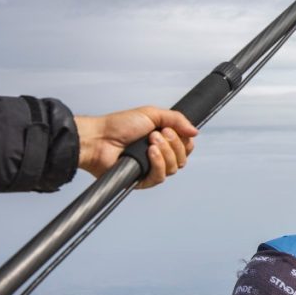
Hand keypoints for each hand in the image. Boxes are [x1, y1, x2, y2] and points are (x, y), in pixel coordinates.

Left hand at [75, 106, 197, 188]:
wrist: (99, 138)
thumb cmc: (119, 125)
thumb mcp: (152, 113)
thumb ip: (177, 119)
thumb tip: (195, 131)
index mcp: (163, 141)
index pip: (186, 147)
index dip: (183, 140)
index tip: (170, 130)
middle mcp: (159, 156)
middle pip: (183, 158)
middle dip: (173, 144)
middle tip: (156, 134)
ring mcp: (151, 169)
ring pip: (174, 168)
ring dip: (165, 153)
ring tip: (149, 142)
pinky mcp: (142, 181)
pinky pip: (160, 177)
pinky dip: (158, 163)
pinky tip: (149, 153)